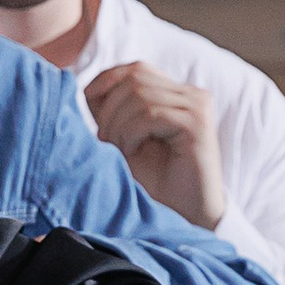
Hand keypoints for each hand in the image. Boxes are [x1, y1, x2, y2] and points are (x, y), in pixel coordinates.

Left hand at [84, 60, 226, 229]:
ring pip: (139, 96)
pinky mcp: (197, 124)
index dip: (107, 81)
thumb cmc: (153, 182)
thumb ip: (111, 110)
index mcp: (176, 93)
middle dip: (109, 111)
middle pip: (134, 80)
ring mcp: (198, 107)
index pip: (136, 69)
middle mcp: (192, 94)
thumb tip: (87, 86)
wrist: (183, 216)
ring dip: (118, 126)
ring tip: (120, 151)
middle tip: (107, 143)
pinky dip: (131, 133)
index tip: (89, 105)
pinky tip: (132, 152)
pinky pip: (150, 114)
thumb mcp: (124, 139)